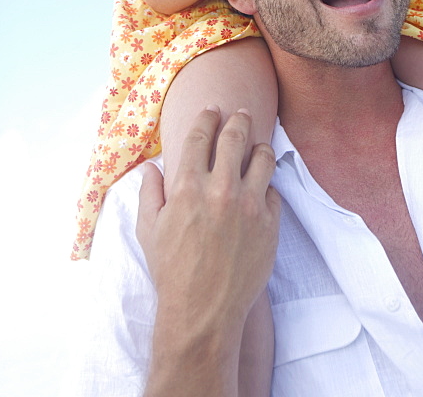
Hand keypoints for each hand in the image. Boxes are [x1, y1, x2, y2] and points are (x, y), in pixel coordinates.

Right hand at [137, 107, 280, 330]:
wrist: (204, 312)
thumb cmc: (172, 271)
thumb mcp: (149, 230)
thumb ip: (149, 193)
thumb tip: (151, 167)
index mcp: (187, 186)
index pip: (200, 136)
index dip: (206, 118)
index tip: (211, 110)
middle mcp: (220, 189)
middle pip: (235, 136)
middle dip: (237, 119)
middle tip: (239, 113)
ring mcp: (249, 204)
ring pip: (263, 156)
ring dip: (259, 146)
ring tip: (257, 145)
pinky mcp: (270, 222)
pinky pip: (274, 191)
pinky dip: (266, 187)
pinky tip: (260, 190)